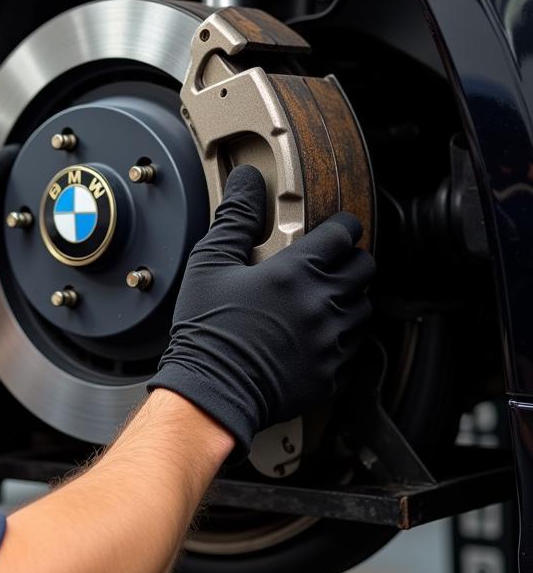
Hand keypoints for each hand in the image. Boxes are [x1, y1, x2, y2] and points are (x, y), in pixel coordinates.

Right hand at [149, 164, 374, 456]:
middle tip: (331, 262)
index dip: (341, 226)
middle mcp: (322, 304)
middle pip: (364, 268)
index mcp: (295, 272)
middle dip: (350, 260)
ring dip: (348, 299)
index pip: (343, 234)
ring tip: (323, 299)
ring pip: (363, 308)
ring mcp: (331, 341)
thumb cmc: (208, 330)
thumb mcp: (211, 263)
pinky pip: (354, 347)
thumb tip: (247, 181)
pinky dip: (341, 337)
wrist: (211, 390)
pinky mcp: (332, 372)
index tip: (334, 229)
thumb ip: (236, 217)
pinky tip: (317, 335)